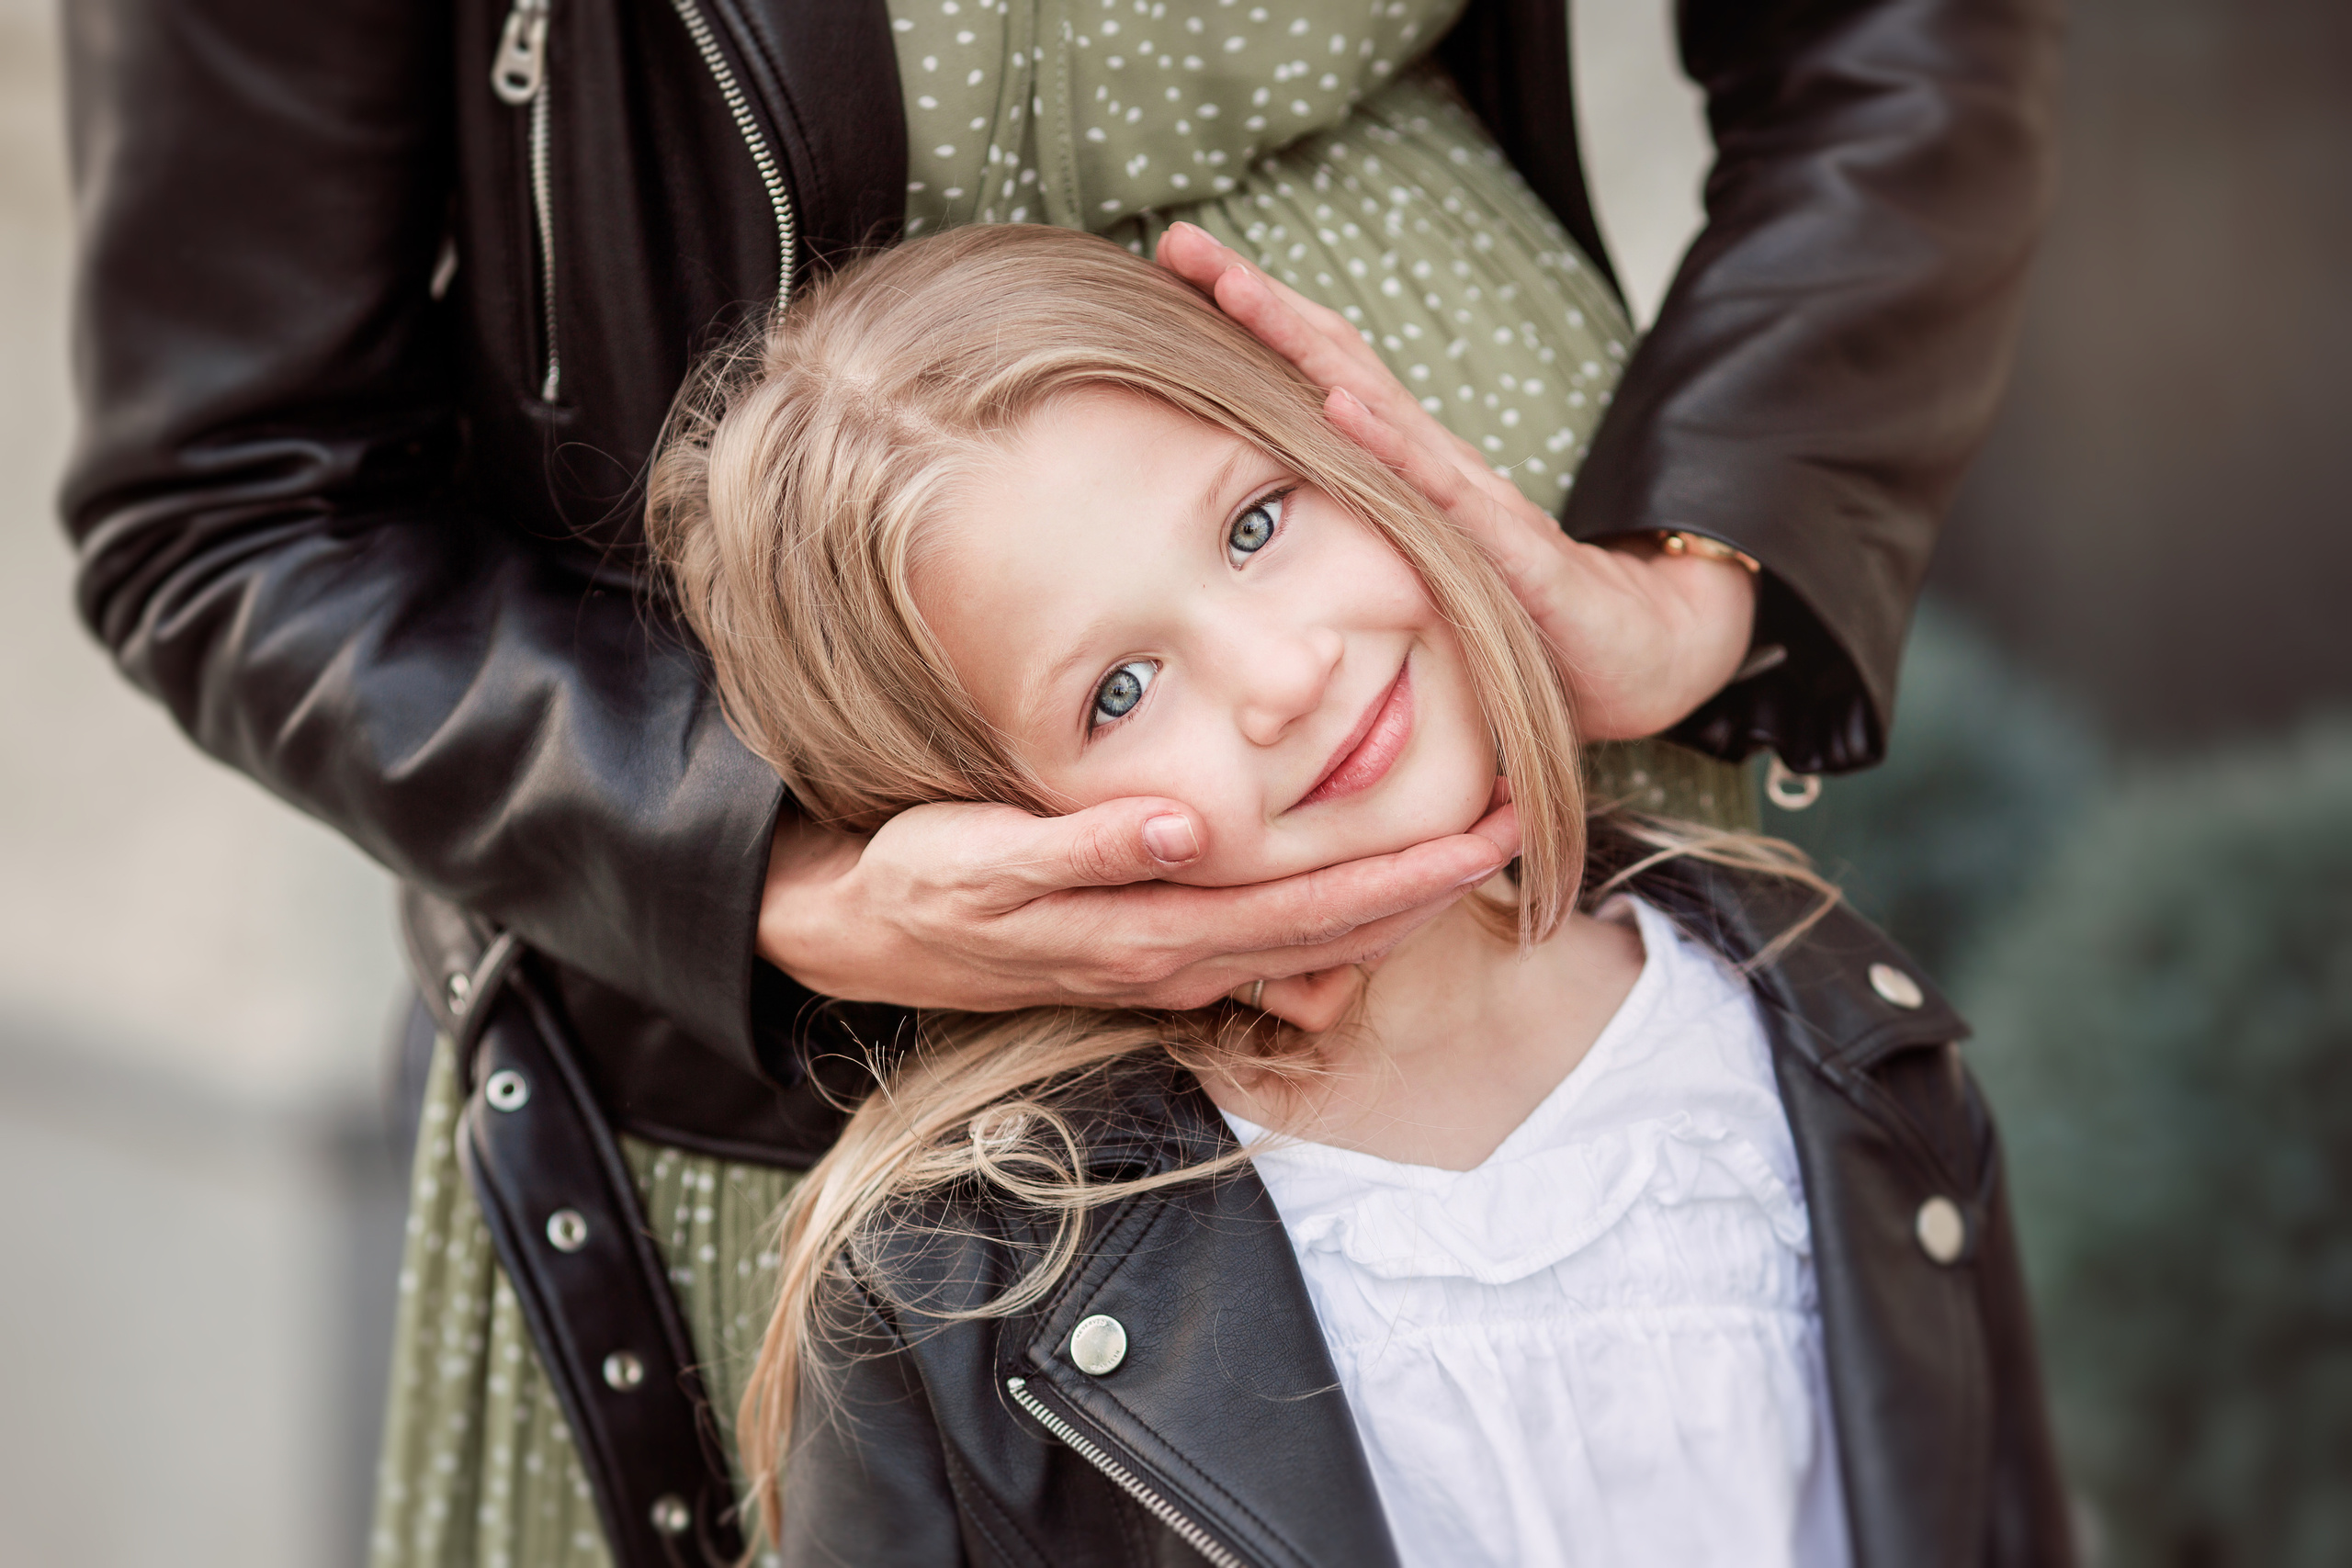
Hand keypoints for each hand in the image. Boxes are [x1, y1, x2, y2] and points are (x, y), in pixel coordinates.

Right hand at [757, 792, 1519, 1025]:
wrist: (873, 935)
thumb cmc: (929, 883)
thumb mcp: (986, 859)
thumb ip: (1085, 846)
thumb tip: (1180, 828)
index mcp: (1154, 931)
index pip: (1311, 907)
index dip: (1406, 874)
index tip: (1489, 834)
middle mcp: (1179, 960)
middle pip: (1338, 934)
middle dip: (1435, 887)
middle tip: (1528, 831)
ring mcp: (1174, 966)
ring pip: (1317, 946)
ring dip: (1400, 904)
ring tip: (1478, 855)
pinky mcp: (1160, 957)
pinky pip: (1277, 950)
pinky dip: (1342, 923)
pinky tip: (1378, 897)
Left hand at [1155, 223, 1757, 739]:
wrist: (1644, 658)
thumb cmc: (1527, 622)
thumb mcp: (1422, 578)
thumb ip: (1362, 545)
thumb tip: (1264, 536)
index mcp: (1407, 471)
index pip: (1319, 376)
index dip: (1252, 324)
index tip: (1176, 271)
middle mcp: (1434, 466)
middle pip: (1336, 362)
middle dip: (1258, 300)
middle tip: (1181, 241)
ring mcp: (1474, 502)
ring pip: (1377, 405)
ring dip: (1303, 345)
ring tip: (1237, 292)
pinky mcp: (1513, 553)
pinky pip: (1442, 492)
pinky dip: (1388, 444)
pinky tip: (1338, 404)